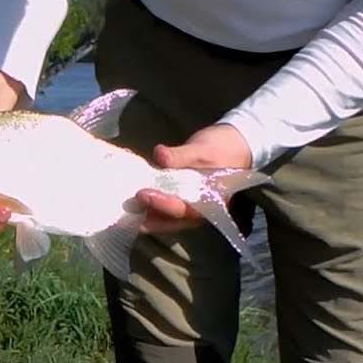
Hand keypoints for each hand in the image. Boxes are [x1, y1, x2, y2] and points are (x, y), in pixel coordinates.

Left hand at [137, 123, 252, 233]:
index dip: (162, 204)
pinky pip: (166, 202)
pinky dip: (151, 200)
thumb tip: (159, 156)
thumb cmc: (223, 148)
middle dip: (150, 216)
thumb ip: (180, 155)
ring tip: (127, 207)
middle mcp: (198, 208)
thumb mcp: (202, 149)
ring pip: (167, 215)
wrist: (236, 143)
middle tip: (129, 208)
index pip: (183, 209)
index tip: (143, 194)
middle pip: (172, 219)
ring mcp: (190, 203)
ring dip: (148, 212)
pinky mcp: (182, 195)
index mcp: (209, 202)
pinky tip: (134, 195)